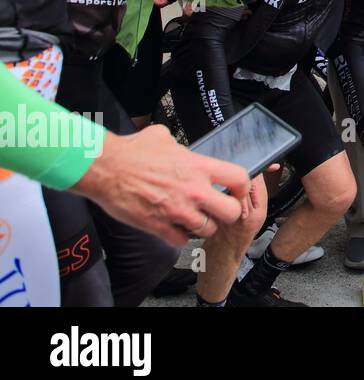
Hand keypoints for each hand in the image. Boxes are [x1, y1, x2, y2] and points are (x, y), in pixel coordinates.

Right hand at [71, 124, 249, 246]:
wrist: (104, 168)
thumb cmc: (131, 151)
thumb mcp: (164, 138)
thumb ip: (181, 148)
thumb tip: (181, 149)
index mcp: (198, 167)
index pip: (240, 179)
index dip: (242, 187)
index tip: (235, 190)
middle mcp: (193, 190)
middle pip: (231, 212)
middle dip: (228, 213)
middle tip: (218, 209)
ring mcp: (177, 211)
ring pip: (207, 230)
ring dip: (202, 226)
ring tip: (193, 217)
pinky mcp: (158, 226)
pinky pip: (181, 241)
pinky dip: (180, 236)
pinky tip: (174, 226)